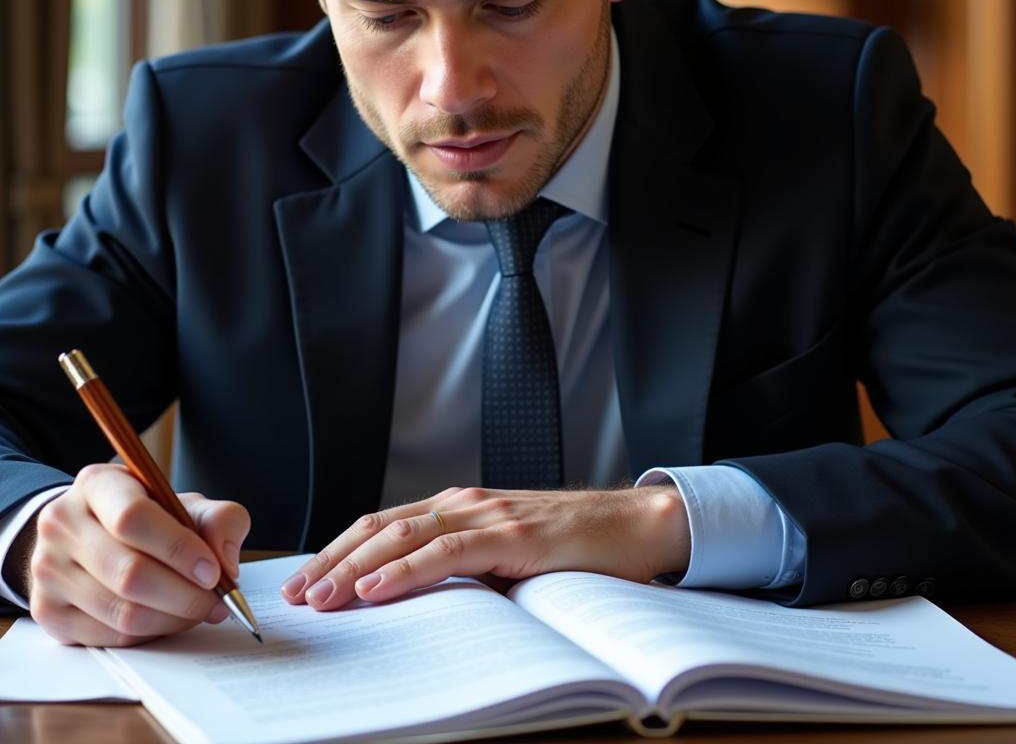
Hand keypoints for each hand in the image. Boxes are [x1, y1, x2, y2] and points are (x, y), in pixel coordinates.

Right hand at [17, 463, 250, 645]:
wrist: (93, 536)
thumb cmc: (149, 518)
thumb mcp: (186, 504)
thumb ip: (220, 520)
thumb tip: (225, 562)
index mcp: (97, 484)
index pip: (133, 518)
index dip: (178, 548)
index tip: (213, 570)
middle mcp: (62, 523)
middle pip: (128, 573)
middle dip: (185, 595)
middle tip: (218, 601)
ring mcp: (48, 570)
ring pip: (121, 612)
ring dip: (173, 618)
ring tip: (200, 610)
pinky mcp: (48, 612)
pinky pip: (109, 636)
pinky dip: (150, 634)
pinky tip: (169, 619)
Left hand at [281, 485, 689, 610]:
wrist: (635, 526)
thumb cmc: (572, 547)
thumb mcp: (505, 555)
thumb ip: (464, 565)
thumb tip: (413, 600)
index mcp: (460, 506)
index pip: (383, 526)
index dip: (338, 551)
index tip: (304, 582)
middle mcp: (466, 502)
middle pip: (381, 527)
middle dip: (332, 561)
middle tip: (294, 595)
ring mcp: (489, 515)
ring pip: (405, 536)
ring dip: (355, 567)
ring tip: (321, 597)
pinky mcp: (514, 536)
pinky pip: (448, 552)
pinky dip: (406, 570)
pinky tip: (375, 589)